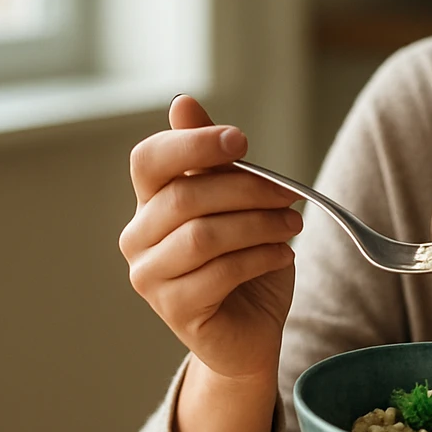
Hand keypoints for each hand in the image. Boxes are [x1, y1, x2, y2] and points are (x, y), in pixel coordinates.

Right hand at [118, 94, 302, 382]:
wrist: (251, 329)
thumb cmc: (244, 259)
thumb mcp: (237, 202)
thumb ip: (213, 159)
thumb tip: (183, 102)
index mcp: (150, 202)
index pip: (149, 159)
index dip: (192, 143)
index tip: (241, 141)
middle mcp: (138, 237)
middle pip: (186, 196)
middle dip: (247, 190)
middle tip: (291, 196)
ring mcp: (149, 276)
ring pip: (204, 235)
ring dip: (260, 225)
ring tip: (293, 227)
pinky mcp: (173, 310)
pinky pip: (219, 273)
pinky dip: (260, 258)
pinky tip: (282, 256)